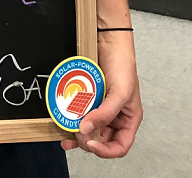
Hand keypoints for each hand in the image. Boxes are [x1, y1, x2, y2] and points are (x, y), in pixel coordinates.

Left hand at [61, 0, 142, 157]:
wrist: (107, 40)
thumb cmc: (122, 64)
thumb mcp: (120, 92)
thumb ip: (105, 113)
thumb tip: (86, 130)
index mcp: (128, 119)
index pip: (120, 146)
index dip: (106, 151)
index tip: (91, 144)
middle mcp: (113, 116)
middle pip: (101, 139)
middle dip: (88, 140)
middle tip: (76, 134)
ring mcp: (99, 107)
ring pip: (87, 127)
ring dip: (76, 132)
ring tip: (65, 132)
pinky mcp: (86, 97)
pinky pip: (78, 112)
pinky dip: (70, 117)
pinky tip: (63, 118)